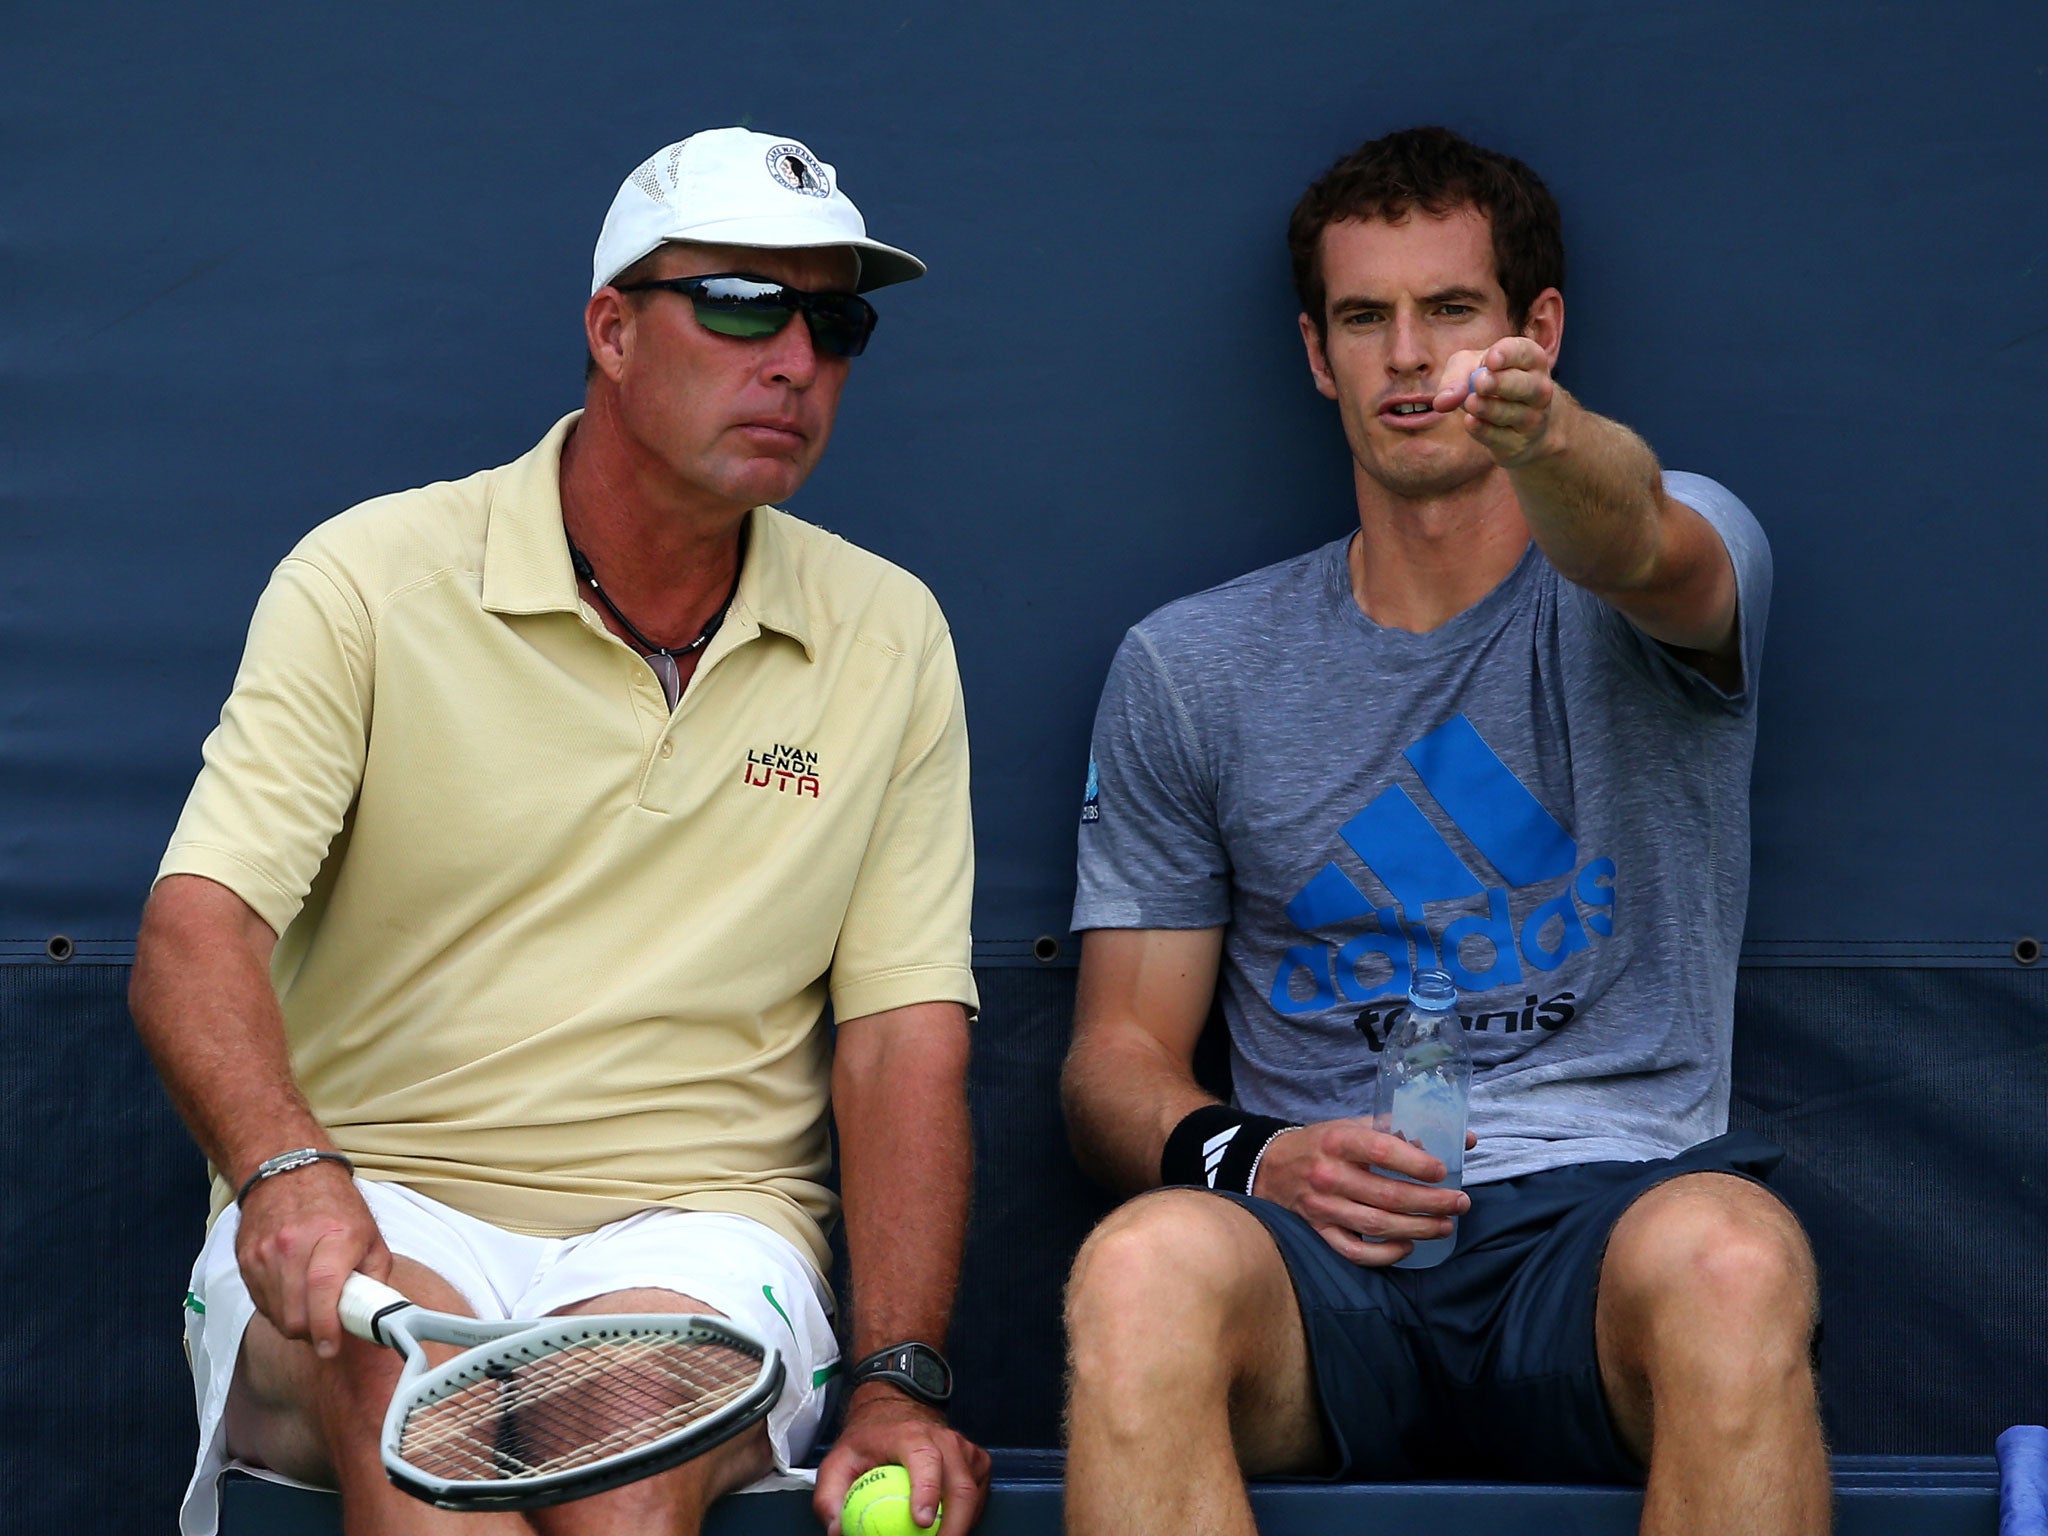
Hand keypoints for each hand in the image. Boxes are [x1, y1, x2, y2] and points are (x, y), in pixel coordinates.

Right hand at [232, 1160, 389, 1359]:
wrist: (288, 1173)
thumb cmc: (336, 1207)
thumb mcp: (371, 1236)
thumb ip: (376, 1280)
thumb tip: (380, 1321)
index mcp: (334, 1236)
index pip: (323, 1288)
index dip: (327, 1326)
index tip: (331, 1347)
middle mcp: (294, 1245)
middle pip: (295, 1314)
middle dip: (313, 1332)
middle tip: (328, 1328)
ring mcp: (265, 1254)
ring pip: (277, 1315)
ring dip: (295, 1322)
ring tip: (312, 1306)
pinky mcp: (246, 1260)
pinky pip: (261, 1303)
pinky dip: (278, 1309)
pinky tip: (293, 1292)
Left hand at [814, 1386, 990, 1534]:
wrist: (896, 1412)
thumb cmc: (868, 1442)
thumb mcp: (838, 1462)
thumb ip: (830, 1497)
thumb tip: (838, 1530)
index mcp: (911, 1435)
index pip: (926, 1461)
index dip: (928, 1491)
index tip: (922, 1523)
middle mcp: (945, 1439)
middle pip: (961, 1487)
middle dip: (954, 1527)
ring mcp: (965, 1449)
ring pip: (973, 1496)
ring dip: (960, 1526)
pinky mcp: (977, 1461)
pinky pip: (978, 1497)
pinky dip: (966, 1518)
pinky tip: (946, 1528)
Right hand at [1251, 1118, 1473, 1265]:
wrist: (1270, 1168)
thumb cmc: (1321, 1144)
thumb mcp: (1350, 1126)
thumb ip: (1397, 1131)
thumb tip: (1455, 1139)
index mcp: (1338, 1141)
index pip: (1381, 1151)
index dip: (1416, 1163)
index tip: (1443, 1170)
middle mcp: (1329, 1175)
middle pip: (1388, 1195)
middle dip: (1432, 1202)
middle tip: (1460, 1202)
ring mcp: (1323, 1207)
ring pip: (1378, 1225)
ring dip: (1418, 1228)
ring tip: (1446, 1226)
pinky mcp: (1319, 1231)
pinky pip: (1355, 1251)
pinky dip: (1385, 1254)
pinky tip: (1407, 1246)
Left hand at [1431, 336, 1562, 467]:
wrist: (1517, 427)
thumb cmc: (1490, 384)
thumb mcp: (1471, 368)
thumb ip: (1456, 376)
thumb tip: (1441, 402)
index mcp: (1531, 360)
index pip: (1525, 352)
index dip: (1508, 355)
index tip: (1490, 360)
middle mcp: (1539, 388)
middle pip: (1524, 385)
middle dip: (1501, 383)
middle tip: (1480, 383)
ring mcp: (1533, 418)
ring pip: (1510, 413)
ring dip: (1487, 408)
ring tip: (1470, 403)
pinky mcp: (1519, 444)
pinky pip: (1498, 436)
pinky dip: (1481, 429)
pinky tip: (1471, 422)